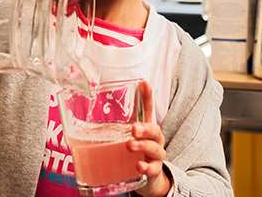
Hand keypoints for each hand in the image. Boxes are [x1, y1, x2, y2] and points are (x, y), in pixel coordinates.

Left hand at [128, 81, 171, 196]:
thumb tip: (105, 107)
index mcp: (149, 129)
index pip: (149, 110)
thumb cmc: (140, 152)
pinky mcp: (154, 171)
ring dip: (143, 146)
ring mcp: (156, 156)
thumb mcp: (133, 137)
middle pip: (155, 131)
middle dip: (145, 128)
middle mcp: (155, 140)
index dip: (147, 96)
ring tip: (130, 145)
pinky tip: (139, 166)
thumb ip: (123, 123)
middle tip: (133, 128)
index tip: (143, 83)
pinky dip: (147, 167)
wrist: (151, 177)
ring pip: (154, 149)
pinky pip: (153, 169)